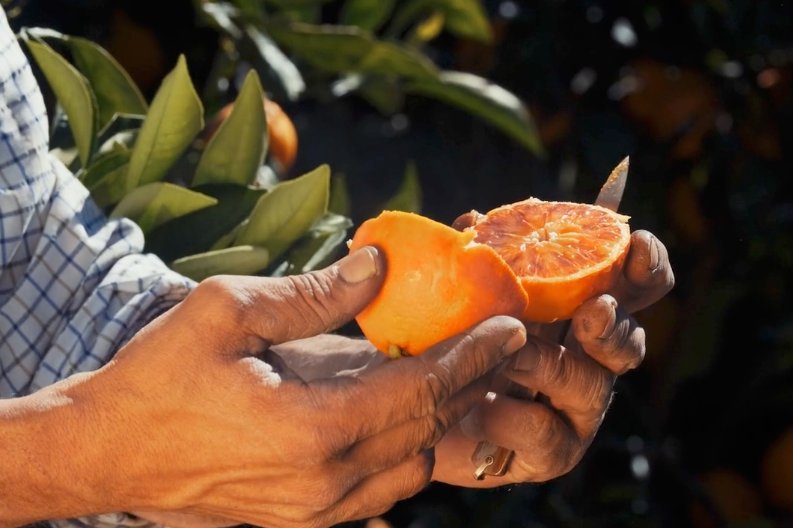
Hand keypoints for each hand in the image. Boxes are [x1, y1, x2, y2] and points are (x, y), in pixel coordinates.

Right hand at [3, 247, 526, 527]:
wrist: (103, 453)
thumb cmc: (155, 378)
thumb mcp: (224, 311)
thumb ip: (312, 293)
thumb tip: (379, 265)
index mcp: (312, 429)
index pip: (422, 391)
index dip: (472, 355)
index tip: (510, 325)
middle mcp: (326, 482)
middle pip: (428, 429)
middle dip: (470, 383)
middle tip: (498, 342)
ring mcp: (316, 510)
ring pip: (413, 467)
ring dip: (441, 419)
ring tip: (454, 374)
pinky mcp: (303, 518)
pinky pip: (382, 489)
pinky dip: (406, 450)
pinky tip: (404, 413)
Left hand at [436, 219, 674, 485]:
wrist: (411, 419)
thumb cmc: (449, 347)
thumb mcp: (460, 296)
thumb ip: (474, 257)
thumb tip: (475, 219)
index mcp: (579, 314)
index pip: (635, 288)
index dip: (647, 265)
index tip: (637, 244)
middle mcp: (590, 361)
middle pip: (631, 340)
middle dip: (614, 323)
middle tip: (594, 311)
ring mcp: (576, 410)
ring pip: (590, 384)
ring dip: (545, 363)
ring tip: (504, 354)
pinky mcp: (553, 453)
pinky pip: (544, 431)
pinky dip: (510, 415)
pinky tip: (481, 404)